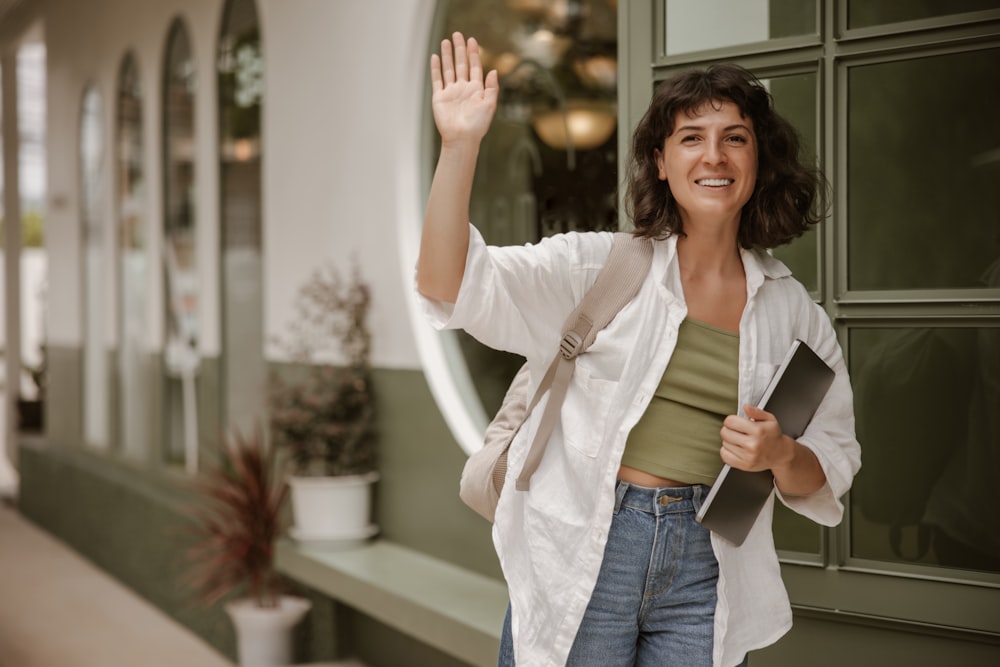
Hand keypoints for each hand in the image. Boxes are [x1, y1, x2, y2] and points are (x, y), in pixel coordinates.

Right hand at [430, 32, 498, 147]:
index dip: (474, 53)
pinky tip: (436, 57)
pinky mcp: (439, 97)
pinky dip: (436, 68)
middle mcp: (463, 88)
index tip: (472, 40)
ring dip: (448, 55)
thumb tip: (493, 70)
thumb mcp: (490, 105)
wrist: (462, 138)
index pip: (474, 67)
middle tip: (458, 34)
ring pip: (449, 69)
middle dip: (460, 49)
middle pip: (461, 64)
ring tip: (446, 41)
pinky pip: (437, 80)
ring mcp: (451, 92)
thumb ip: (492, 87)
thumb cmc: (477, 125)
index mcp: (476, 89)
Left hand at [719, 405, 794, 471]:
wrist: (781, 454)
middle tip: (737, 431)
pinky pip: (724, 456)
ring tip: (739, 440)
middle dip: (728, 430)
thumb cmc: (774, 436)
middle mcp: (752, 444)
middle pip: (725, 433)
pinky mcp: (745, 465)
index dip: (731, 420)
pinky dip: (727, 451)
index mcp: (758, 431)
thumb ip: (756, 411)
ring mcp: (748, 456)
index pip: (730, 421)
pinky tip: (735, 448)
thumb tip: (745, 407)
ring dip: (729, 441)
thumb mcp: (769, 419)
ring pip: (724, 444)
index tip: (735, 422)